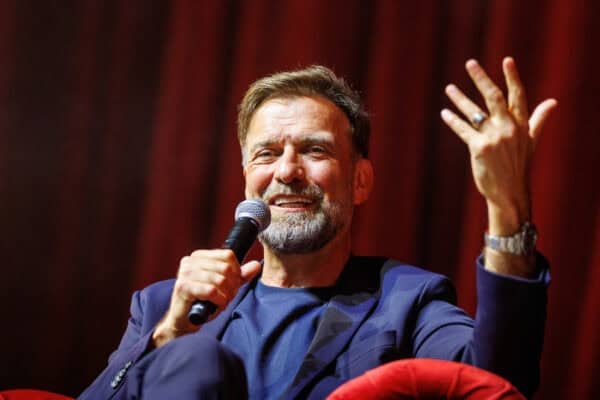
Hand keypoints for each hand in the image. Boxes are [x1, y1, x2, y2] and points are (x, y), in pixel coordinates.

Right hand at [152, 249, 260, 347]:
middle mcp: (190, 262)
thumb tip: (256, 265)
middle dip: (232, 285)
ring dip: (226, 295)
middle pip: (225, 268)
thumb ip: (239, 275)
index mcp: (198, 256)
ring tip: (223, 302)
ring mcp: (185, 273)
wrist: (183, 321)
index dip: (236, 271)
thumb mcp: (224, 286)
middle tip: (229, 297)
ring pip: (220, 280)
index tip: (234, 285)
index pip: (228, 255)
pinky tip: (216, 306)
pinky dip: (219, 301)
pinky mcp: (183, 287)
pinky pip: (211, 291)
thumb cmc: (203, 302)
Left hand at [441, 57, 556, 234]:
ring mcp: (494, 138)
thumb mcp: (530, 141)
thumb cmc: (518, 166)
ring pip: (475, 112)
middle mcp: (509, 128)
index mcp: (521, 125)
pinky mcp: (480, 148)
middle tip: (470, 63)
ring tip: (449, 88)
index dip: (513, 77)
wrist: (509, 193)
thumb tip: (553, 102)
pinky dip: (453, 121)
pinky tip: (445, 113)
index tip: (507, 60)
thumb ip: (538, 120)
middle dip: (481, 78)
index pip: (518, 96)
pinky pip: (464, 130)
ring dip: (460, 98)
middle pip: (494, 97)